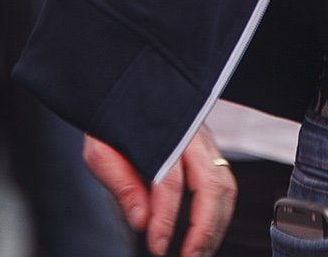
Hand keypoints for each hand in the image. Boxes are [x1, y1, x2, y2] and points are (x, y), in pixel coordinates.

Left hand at [85, 127, 234, 256]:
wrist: (127, 88)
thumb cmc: (112, 119)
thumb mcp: (101, 149)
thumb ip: (121, 183)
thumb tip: (141, 222)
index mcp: (162, 131)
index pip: (169, 182)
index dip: (165, 220)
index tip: (157, 247)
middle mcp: (191, 134)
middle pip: (211, 185)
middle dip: (203, 231)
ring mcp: (205, 140)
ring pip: (226, 186)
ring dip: (217, 226)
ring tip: (200, 252)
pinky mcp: (210, 148)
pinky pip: (226, 182)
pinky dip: (221, 213)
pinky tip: (207, 233)